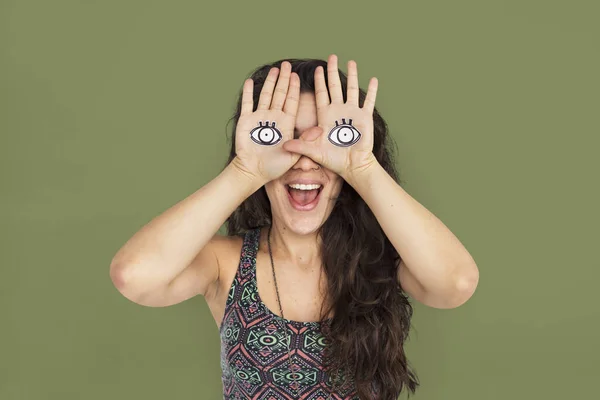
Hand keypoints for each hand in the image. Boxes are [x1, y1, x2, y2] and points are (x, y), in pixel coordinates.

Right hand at [231, 61, 300, 183]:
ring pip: (266, 95)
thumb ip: (305, 142)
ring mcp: (260, 118)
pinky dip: (248, 92)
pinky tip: (250, 81)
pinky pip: (248, 103)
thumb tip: (319, 129)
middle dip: (283, 79)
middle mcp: (274, 117)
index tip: (296, 75)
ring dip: (269, 82)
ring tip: (274, 69)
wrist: (253, 172)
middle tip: (286, 64)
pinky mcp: (246, 121)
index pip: (291, 101)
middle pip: (279, 94)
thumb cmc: (274, 167)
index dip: (293, 88)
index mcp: (286, 123)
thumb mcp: (293, 155)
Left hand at [282, 54, 378, 181]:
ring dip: (352, 76)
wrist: (352, 166)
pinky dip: (371, 91)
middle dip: (333, 72)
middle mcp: (339, 111)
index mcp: (326, 116)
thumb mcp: (314, 151)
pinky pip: (369, 101)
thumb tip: (283, 145)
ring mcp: (352, 113)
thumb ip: (300, 146)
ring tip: (351, 62)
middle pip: (335, 87)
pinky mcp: (365, 118)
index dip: (319, 82)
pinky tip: (373, 79)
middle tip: (331, 57)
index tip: (317, 69)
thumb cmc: (333, 160)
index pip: (321, 94)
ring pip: (351, 90)